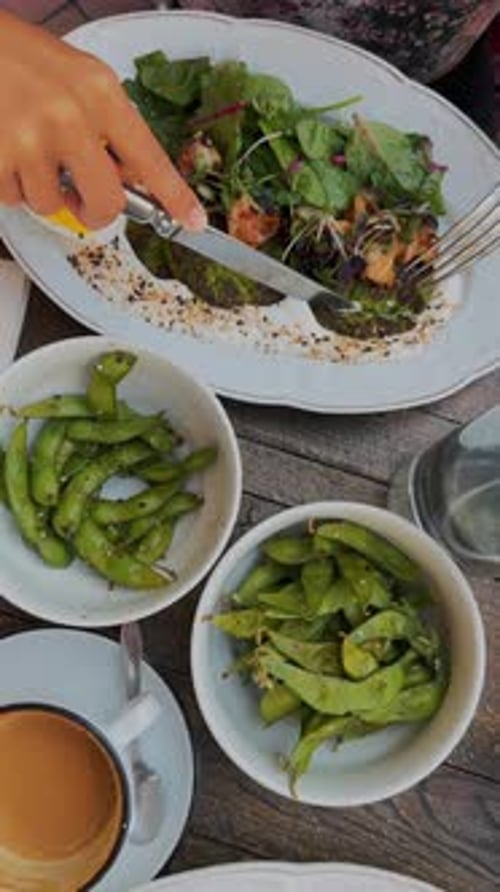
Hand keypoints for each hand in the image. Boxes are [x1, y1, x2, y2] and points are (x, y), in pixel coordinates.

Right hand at [0, 12, 205, 230]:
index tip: (192, 219)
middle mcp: (70, 117)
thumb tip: (126, 177)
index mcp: (99, 93)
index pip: (149, 157)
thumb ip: (106, 125)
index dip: (174, 196)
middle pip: (106, 202)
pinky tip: (4, 149)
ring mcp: (32, 139)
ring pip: (52, 205)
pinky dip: (8, 183)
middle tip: (81, 199)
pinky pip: (14, 199)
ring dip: (39, 189)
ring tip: (25, 148)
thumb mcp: (79, 79)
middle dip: (95, 210)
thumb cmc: (19, 58)